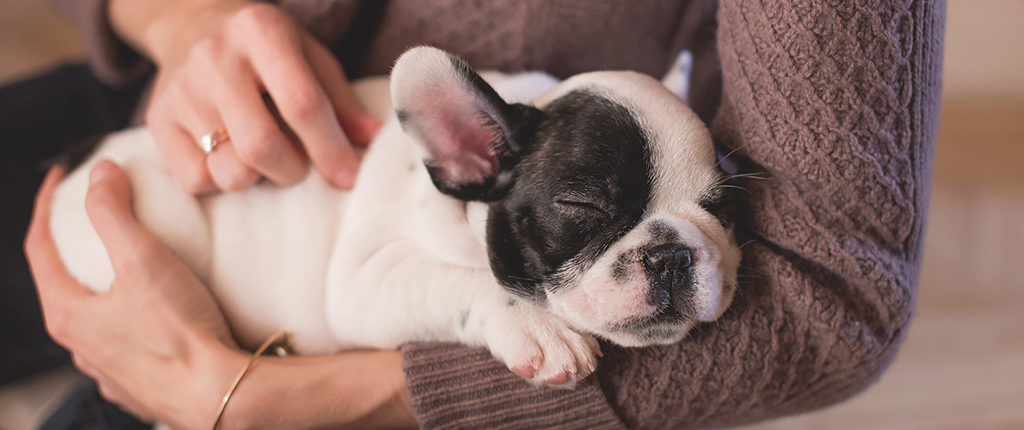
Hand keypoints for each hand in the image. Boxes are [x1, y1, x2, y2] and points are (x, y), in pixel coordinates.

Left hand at [25, 162, 239, 426]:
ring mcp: (110, 370)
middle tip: (95, 219)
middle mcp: (81, 347)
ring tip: (131, 265)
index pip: (39, 248)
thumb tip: (100, 173)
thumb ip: (114, 211)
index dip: (46, 206)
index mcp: (69, 315)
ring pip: (96, 319)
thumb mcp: (143, 259)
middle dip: (75, 248)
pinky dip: (132, 318)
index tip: (61, 178)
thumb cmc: (179, 334)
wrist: (220, 394)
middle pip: (64, 284)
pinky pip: (126, 344)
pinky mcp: (141, 385)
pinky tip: (156, 313)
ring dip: (104, 287)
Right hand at [113, 0, 380, 192]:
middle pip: (261, 146)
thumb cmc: (266, 49)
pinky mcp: (157, 120)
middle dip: (293, 171)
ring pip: (229, 170)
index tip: (348, 177)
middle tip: (300, 166)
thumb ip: (340, 100)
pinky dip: (221, 181)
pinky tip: (229, 156)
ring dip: (258, 178)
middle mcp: (215, 58)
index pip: (302, 104)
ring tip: (263, 157)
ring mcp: (180, 90)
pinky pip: (196, 180)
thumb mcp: (310, 57)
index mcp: (261, 32)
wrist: (191, 23)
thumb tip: (374, 139)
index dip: (330, 148)